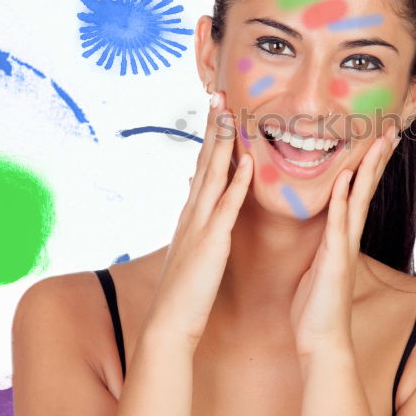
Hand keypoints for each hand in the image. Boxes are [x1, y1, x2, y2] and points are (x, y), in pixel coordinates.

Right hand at [147, 91, 252, 350]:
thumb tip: (200, 200)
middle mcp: (192, 212)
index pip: (202, 165)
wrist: (170, 323)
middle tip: (219, 93)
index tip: (216, 108)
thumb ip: (197, 221)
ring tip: (230, 113)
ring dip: (221, 143)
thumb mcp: (192, 248)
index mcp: (191, 213)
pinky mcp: (211, 243)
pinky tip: (244, 162)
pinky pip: (226, 208)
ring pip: (212, 175)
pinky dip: (235, 183)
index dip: (209, 135)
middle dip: (212, 126)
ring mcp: (199, 226)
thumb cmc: (186, 289)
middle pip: (204, 161)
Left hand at [290, 123, 401, 360]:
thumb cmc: (315, 307)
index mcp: (340, 237)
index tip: (375, 139)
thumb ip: (322, 245)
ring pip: (359, 199)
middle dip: (377, 159)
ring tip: (379, 141)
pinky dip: (343, 200)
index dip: (366, 166)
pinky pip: (339, 224)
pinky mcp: (335, 260)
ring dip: (368, 170)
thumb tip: (322, 231)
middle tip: (390, 129)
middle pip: (366, 189)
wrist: (320, 342)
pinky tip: (346, 178)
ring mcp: (344, 247)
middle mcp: (347, 237)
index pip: (356, 193)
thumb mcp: (316, 267)